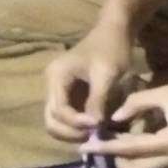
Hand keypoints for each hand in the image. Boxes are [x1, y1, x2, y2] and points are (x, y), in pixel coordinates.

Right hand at [43, 21, 133, 141]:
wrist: (115, 31)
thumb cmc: (111, 48)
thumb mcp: (106, 74)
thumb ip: (97, 100)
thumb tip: (94, 126)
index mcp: (56, 77)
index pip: (58, 110)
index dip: (76, 122)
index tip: (97, 125)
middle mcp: (52, 85)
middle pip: (51, 120)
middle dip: (70, 132)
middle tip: (93, 136)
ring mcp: (60, 90)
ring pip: (58, 121)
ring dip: (73, 131)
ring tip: (95, 133)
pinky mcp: (70, 94)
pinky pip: (68, 116)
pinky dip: (78, 125)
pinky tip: (96, 127)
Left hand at [85, 75, 167, 167]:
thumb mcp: (166, 94)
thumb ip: (137, 104)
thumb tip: (115, 116)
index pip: (129, 150)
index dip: (104, 148)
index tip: (83, 147)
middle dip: (114, 159)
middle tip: (98, 143)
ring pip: (144, 167)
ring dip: (126, 157)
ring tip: (111, 140)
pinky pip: (154, 160)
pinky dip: (139, 153)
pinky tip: (131, 137)